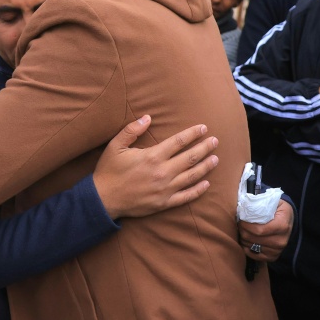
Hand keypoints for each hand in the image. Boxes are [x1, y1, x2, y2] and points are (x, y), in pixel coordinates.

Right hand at [93, 115, 217, 218]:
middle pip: (191, 157)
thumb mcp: (115, 146)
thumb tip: (148, 117)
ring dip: (206, 166)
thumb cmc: (108, 171)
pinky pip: (186, 196)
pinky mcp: (164, 202)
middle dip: (205, 147)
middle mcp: (163, 172)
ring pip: (192, 176)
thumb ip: (132, 130)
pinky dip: (198, 190)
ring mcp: (165, 189)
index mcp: (152, 156)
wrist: (103, 199)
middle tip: (215, 141)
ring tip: (216, 159)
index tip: (203, 128)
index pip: (179, 141)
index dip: (193, 133)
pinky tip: (206, 184)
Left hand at [238, 199, 292, 260]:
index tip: (241, 219)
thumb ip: (259, 205)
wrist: (288, 219)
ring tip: (244, 231)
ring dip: (244, 239)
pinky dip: (247, 249)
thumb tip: (243, 207)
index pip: (258, 230)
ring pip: (251, 247)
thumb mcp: (272, 201)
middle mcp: (281, 241)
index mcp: (282, 226)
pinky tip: (247, 241)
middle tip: (240, 225)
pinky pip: (255, 256)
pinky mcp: (273, 257)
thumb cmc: (277, 209)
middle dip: (242, 231)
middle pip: (252, 239)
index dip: (245, 225)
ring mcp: (278, 250)